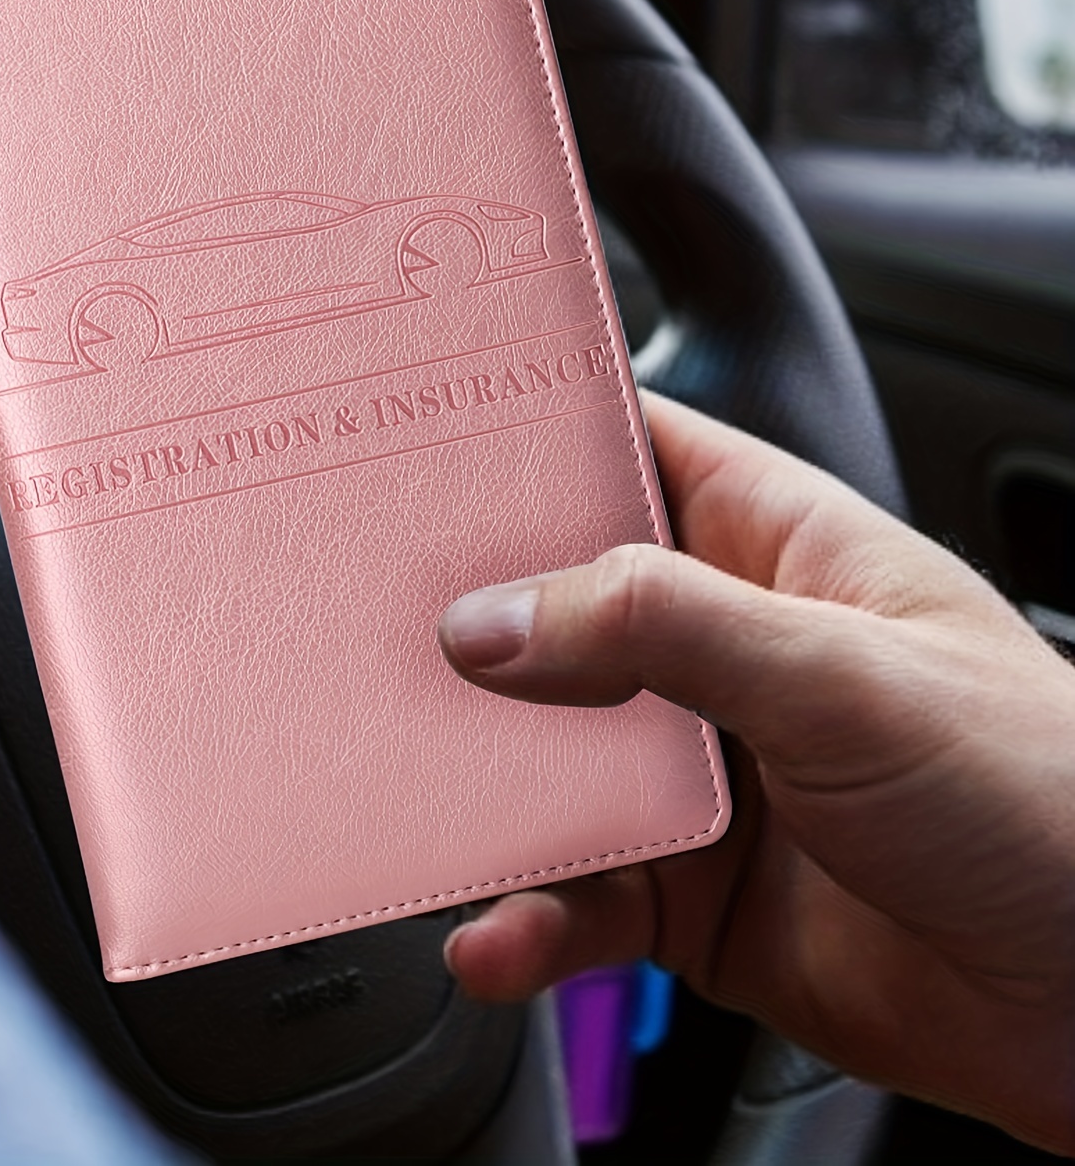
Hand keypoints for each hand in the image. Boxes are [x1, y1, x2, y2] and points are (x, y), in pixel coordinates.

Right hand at [438, 393, 1074, 1154]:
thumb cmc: (1046, 799)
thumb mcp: (844, 678)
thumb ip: (661, 630)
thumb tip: (495, 621)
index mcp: (777, 552)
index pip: (634, 454)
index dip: (533, 441)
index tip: (424, 443)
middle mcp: (725, 653)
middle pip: (559, 609)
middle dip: (471, 623)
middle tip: (369, 624)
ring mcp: (703, 774)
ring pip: (548, 759)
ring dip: (483, 784)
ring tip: (421, 801)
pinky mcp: (689, 889)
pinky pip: (579, 891)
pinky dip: (530, 916)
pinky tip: (500, 936)